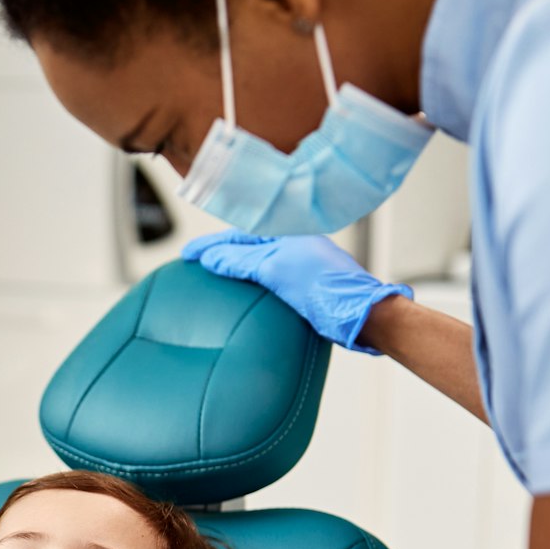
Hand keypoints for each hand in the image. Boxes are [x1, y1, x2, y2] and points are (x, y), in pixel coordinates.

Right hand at [183, 232, 411, 352]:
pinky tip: (244, 293)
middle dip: (220, 252)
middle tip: (195, 262)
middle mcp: (296, 246)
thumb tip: (211, 258)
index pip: (240, 234)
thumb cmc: (325, 288)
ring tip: (213, 275)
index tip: (187, 255)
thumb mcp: (276, 268)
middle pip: (248, 245)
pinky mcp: (308, 287)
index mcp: (289, 234)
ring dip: (235, 266)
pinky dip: (251, 281)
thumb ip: (242, 260)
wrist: (361, 314)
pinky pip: (271, 278)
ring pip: (260, 262)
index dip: (211, 245)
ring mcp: (303, 266)